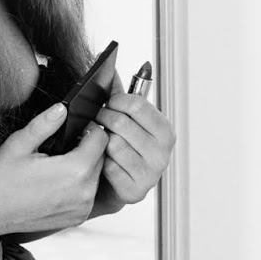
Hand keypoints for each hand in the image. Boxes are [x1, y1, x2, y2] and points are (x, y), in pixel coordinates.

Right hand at [0, 103, 106, 235]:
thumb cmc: (1, 179)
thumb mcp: (20, 143)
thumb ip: (44, 123)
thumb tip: (62, 108)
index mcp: (74, 170)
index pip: (101, 140)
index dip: (91, 128)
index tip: (77, 127)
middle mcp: (85, 192)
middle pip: (101, 158)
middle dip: (88, 147)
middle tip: (64, 144)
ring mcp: (82, 208)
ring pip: (96, 177)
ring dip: (85, 167)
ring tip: (60, 163)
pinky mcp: (78, 218)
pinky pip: (88, 194)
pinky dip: (80, 186)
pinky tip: (58, 182)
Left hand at [95, 76, 173, 205]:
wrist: (109, 184)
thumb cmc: (117, 144)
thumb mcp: (121, 117)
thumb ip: (117, 92)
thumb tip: (109, 67)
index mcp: (164, 130)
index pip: (136, 104)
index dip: (115, 101)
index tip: (107, 103)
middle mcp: (163, 153)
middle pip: (121, 123)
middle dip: (102, 119)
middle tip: (96, 121)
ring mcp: (151, 174)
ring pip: (113, 144)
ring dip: (99, 142)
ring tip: (98, 142)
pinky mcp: (136, 191)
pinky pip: (108, 167)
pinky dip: (99, 163)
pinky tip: (101, 163)